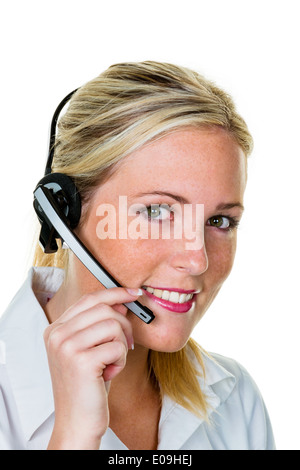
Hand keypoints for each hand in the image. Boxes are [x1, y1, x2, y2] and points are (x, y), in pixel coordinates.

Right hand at [44, 287, 139, 449]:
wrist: (78, 421)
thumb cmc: (87, 385)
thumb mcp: (91, 349)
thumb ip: (100, 324)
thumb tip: (121, 302)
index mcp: (55, 329)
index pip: (89, 299)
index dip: (114, 293)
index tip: (134, 294)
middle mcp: (57, 334)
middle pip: (104, 308)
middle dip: (124, 325)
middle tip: (127, 344)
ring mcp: (66, 346)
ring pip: (113, 325)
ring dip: (121, 345)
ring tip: (112, 363)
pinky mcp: (81, 360)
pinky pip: (117, 346)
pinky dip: (121, 361)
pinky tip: (109, 373)